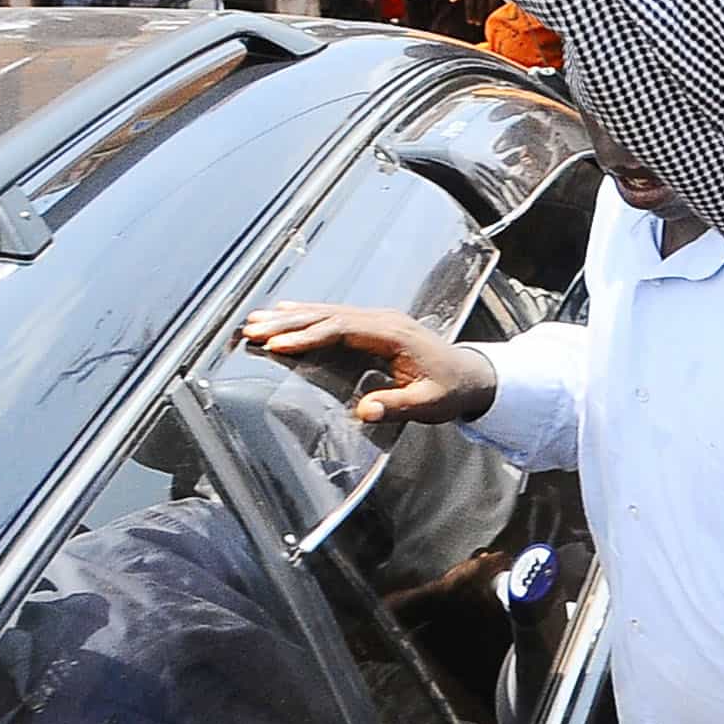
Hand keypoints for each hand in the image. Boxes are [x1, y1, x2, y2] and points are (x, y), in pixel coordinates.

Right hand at [238, 298, 500, 422]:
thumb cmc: (450, 390)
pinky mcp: (374, 324)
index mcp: (393, 335)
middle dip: (287, 323)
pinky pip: (335, 315)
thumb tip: (365, 411)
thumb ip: (396, 405)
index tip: (277, 345)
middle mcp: (383, 320)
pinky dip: (306, 315)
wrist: (472, 375)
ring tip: (254, 320)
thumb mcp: (428, 404)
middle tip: (251, 329)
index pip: (341, 329)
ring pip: (327, 312)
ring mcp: (378, 319)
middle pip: (327, 315)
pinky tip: (283, 313)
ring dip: (290, 316)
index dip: (308, 336)